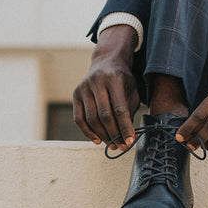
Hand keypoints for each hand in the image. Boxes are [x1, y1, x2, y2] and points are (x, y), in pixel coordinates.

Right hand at [73, 25, 139, 147]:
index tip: (130, 141)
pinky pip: (78, 118)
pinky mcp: (75, 94)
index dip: (125, 127)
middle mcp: (96, 82)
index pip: (119, 108)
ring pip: (91, 118)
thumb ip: (130, 110)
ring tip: (112, 145)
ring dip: (102, 135)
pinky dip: (87, 132)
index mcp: (114, 79)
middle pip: (104, 115)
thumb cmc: (122, 79)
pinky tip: (97, 140)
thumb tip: (128, 136)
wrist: (106, 62)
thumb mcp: (132, 90)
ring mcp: (83, 88)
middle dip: (114, 134)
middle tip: (121, 146)